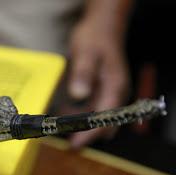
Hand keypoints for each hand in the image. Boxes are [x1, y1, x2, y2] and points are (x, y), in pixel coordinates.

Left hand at [66, 15, 128, 147]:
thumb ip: (83, 73)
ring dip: (82, 125)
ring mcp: (110, 94)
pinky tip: (64, 113)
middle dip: (87, 134)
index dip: (90, 132)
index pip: (105, 117)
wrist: (102, 28)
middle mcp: (115, 94)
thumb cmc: (94, 39)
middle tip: (67, 144)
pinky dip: (80, 115)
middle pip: (104, 123)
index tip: (76, 144)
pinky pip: (93, 110)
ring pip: (98, 118)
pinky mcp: (102, 92)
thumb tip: (78, 94)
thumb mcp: (86, 53)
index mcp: (115, 87)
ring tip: (60, 129)